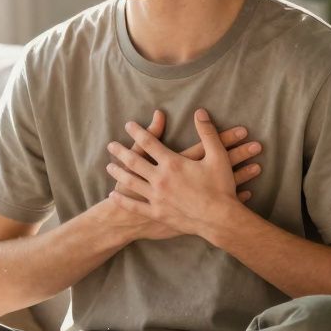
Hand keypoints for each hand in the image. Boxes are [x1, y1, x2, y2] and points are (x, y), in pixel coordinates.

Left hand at [106, 108, 257, 239]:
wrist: (220, 219)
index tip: (128, 125)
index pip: (149, 142)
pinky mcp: (157, 213)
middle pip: (134, 161)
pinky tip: (114, 194)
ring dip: (119, 173)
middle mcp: (160, 179)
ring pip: (131, 182)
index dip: (138, 132)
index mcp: (172, 163)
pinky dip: (122, 200)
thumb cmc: (221, 187)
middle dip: (121, 151)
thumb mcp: (217, 156)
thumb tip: (199, 111)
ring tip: (109, 166)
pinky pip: (135, 206)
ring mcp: (156, 197)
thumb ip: (207, 132)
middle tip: (111, 145)